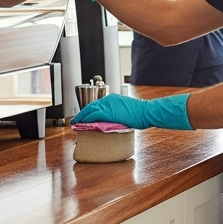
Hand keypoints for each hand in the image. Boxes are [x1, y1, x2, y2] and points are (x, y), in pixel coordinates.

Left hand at [73, 93, 192, 130]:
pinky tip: (81, 124)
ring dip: (81, 117)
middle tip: (76, 120)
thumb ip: (117, 116)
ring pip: (89, 110)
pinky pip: (93, 115)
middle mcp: (108, 99)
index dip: (89, 111)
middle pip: (91, 106)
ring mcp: (108, 105)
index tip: (84, 116)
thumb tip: (112, 124)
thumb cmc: (141, 114)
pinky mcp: (108, 112)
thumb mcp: (127, 112)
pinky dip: (85, 119)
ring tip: (75, 123)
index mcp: (113, 99)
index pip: (97, 104)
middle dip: (82, 113)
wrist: (146, 112)